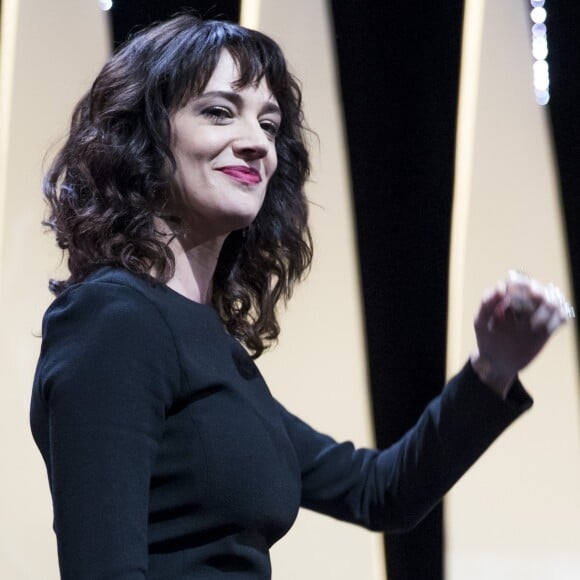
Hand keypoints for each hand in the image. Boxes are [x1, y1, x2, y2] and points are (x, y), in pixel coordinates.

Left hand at [470, 271, 573, 397]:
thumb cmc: (486, 339)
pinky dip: (561, 317)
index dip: (521, 283)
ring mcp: (536, 317)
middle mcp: (524, 305)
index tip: (518, 291)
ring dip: (550, 306)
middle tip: (534, 299)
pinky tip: (550, 327)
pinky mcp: (547, 330)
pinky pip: (561, 318)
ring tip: (537, 324)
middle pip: (538, 290)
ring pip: (553, 301)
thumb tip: (501, 287)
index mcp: (507, 299)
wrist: (496, 361)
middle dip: (538, 293)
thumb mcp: (480, 322)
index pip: (519, 282)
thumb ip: (487, 304)